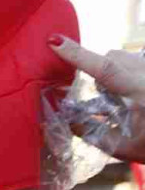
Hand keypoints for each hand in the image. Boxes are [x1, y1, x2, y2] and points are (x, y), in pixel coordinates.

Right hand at [49, 37, 144, 158]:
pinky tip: (134, 96)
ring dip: (114, 71)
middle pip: (112, 57)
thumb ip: (91, 133)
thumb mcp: (122, 148)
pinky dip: (126, 73)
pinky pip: (134, 61)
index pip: (105, 70)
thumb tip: (63, 118)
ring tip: (122, 98)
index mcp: (141, 93)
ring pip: (123, 56)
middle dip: (100, 71)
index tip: (54, 41)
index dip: (78, 55)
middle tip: (106, 99)